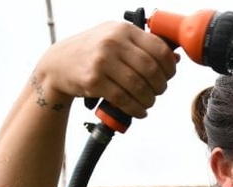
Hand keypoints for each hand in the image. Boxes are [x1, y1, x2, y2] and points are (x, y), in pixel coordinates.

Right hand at [33, 21, 180, 118]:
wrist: (58, 63)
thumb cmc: (92, 51)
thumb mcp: (115, 39)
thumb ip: (142, 46)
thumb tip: (174, 58)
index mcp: (123, 29)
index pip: (159, 48)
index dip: (169, 67)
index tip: (168, 76)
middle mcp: (113, 42)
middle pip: (151, 69)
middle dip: (160, 86)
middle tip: (158, 91)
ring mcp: (102, 61)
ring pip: (139, 86)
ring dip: (149, 100)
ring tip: (148, 102)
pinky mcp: (93, 80)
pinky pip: (124, 99)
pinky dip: (136, 109)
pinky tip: (139, 111)